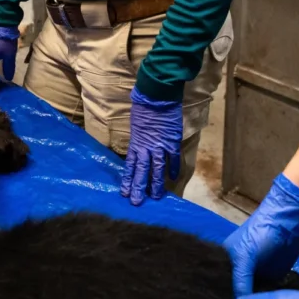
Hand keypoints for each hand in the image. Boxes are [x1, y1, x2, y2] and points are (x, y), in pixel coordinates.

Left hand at [119, 88, 181, 205]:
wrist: (156, 96)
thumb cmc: (143, 107)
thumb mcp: (136, 124)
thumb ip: (138, 139)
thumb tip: (138, 148)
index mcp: (136, 143)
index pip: (130, 166)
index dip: (128, 180)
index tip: (124, 193)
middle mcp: (146, 147)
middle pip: (142, 171)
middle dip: (139, 187)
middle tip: (136, 202)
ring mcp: (160, 145)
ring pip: (157, 168)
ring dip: (156, 183)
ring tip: (155, 196)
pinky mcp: (172, 141)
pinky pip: (173, 158)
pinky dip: (173, 168)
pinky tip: (173, 178)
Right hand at [225, 173, 298, 295]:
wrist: (288, 226)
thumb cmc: (259, 234)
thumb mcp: (244, 257)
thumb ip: (240, 281)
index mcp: (224, 262)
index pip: (216, 285)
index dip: (216, 298)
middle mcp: (237, 271)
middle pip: (231, 293)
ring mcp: (254, 277)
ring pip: (248, 296)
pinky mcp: (270, 281)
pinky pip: (263, 296)